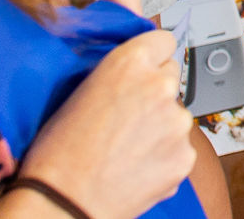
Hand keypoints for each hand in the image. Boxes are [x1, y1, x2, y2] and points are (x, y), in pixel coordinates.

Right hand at [21, 30, 196, 218]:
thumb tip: (135, 45)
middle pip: (171, 76)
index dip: (150, 58)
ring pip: (175, 115)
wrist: (61, 203)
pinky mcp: (185, 155)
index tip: (143, 70)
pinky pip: (179, 148)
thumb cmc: (58, 153)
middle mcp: (160, 85)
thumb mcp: (78, 92)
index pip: (163, 41)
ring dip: (160, 127)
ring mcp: (177, 121)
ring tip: (126, 149)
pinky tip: (136, 168)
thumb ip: (117, 68)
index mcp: (130, 62)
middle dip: (154, 92)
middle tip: (127, 116)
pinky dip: (164, 157)